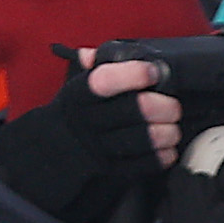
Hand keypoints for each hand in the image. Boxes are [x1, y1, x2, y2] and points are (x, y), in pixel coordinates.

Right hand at [0, 53, 182, 222]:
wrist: (50, 150)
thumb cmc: (75, 112)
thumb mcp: (76, 86)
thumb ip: (93, 68)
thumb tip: (92, 53)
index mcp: (79, 94)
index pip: (104, 81)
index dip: (132, 75)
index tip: (152, 72)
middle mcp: (87, 120)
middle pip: (132, 110)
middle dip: (161, 106)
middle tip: (173, 106)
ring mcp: (98, 146)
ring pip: (139, 138)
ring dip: (165, 133)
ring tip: (173, 128)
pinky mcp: (109, 169)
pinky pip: (139, 165)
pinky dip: (160, 157)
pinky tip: (169, 150)